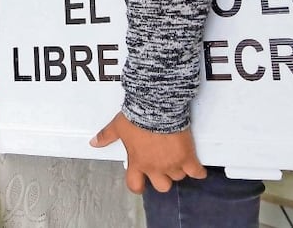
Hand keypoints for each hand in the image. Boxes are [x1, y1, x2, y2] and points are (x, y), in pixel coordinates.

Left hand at [90, 111, 206, 193]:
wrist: (156, 107)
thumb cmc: (137, 116)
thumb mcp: (118, 126)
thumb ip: (106, 136)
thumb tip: (94, 142)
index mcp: (137, 162)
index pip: (135, 185)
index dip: (139, 185)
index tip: (142, 183)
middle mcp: (155, 167)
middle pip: (162, 186)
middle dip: (163, 177)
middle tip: (163, 166)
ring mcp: (172, 164)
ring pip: (178, 176)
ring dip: (178, 169)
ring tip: (177, 158)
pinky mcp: (187, 157)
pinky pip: (197, 172)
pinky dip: (198, 171)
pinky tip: (197, 167)